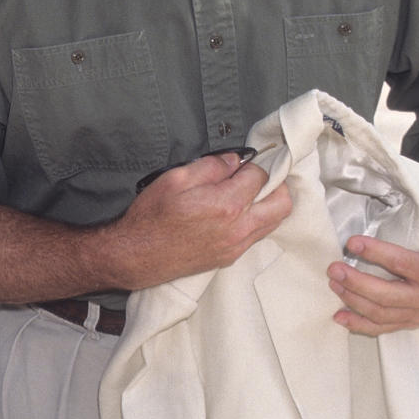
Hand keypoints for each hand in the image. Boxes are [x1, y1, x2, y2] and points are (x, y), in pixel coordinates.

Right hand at [109, 150, 291, 289]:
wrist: (136, 255)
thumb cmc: (152, 216)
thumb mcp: (177, 178)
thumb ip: (212, 166)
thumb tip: (236, 161)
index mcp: (226, 205)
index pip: (261, 176)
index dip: (254, 164)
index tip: (243, 163)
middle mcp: (238, 228)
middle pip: (282, 203)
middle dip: (276, 184)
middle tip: (257, 176)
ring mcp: (236, 246)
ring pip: (274, 221)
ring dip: (268, 203)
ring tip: (247, 193)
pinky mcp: (230, 257)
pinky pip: (257, 235)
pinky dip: (256, 220)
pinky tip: (235, 212)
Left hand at [326, 211, 418, 336]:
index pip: (402, 264)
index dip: (377, 253)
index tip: (353, 242)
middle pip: (385, 295)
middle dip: (356, 283)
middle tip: (334, 268)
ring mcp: (418, 314)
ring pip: (380, 313)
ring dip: (353, 300)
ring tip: (333, 283)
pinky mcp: (410, 321)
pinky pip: (382, 328)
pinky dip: (359, 325)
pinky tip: (339, 318)